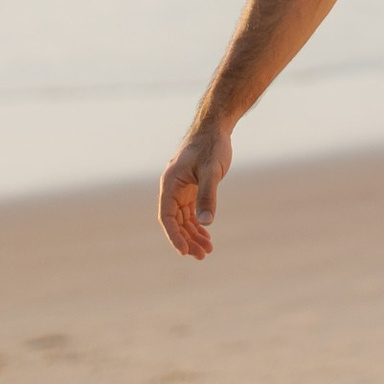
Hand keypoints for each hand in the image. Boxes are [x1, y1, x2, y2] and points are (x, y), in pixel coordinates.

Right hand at [158, 119, 233, 259]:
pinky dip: (198, 224)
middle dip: (186, 240)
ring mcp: (181, 189)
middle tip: (201, 256)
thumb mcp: (212, 171)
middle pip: (175, 222)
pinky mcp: (191, 188)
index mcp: (170, 184)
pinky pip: (191, 212)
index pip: (167, 217)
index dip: (174, 236)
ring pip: (184, 219)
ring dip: (193, 235)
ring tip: (206, 251)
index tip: (183, 252)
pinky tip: (206, 236)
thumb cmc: (212, 145)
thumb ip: (208, 195)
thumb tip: (206, 222)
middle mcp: (172, 188)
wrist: (216, 128)